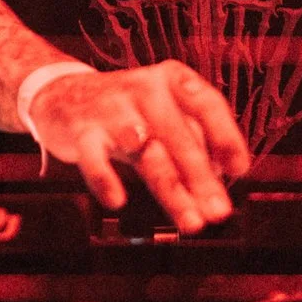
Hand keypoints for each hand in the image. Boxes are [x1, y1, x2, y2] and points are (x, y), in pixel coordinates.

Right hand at [27, 62, 250, 232]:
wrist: (63, 94)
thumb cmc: (127, 110)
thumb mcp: (163, 113)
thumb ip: (194, 138)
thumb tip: (226, 174)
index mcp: (171, 80)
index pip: (206, 104)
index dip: (226, 137)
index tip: (238, 171)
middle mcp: (145, 89)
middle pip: (180, 138)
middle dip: (202, 179)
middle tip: (219, 213)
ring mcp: (113, 109)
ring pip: (146, 153)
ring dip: (172, 190)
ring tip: (191, 222)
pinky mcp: (83, 131)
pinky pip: (94, 158)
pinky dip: (104, 179)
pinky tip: (117, 200)